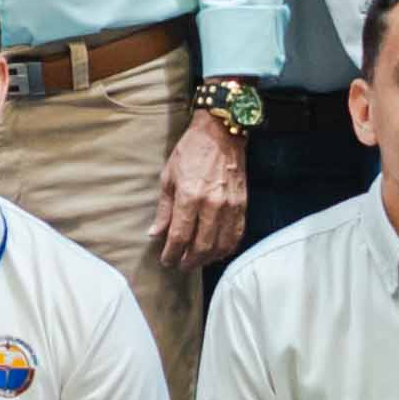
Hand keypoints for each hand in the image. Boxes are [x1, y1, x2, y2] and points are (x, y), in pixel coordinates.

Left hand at [155, 109, 245, 270]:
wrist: (221, 134)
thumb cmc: (191, 152)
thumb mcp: (168, 177)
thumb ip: (164, 210)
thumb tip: (155, 234)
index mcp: (189, 196)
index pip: (179, 236)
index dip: (171, 253)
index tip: (166, 260)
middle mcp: (212, 204)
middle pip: (201, 246)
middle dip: (189, 261)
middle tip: (181, 265)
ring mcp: (230, 206)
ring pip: (220, 245)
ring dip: (207, 258)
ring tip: (197, 261)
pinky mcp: (243, 205)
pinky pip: (236, 235)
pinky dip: (226, 248)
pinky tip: (217, 252)